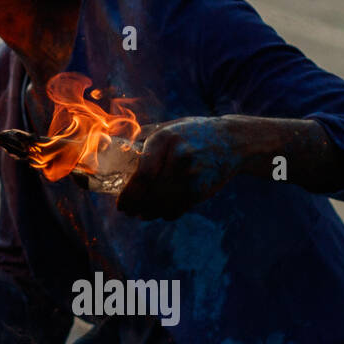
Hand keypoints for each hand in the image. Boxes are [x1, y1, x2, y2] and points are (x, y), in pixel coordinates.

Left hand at [116, 116, 241, 220]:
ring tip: (141, 214)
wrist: (232, 140)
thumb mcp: (167, 128)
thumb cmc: (191, 134)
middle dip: (136, 206)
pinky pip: (179, 208)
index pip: (142, 175)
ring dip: (149, 213)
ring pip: (163, 204)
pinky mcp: (203, 188)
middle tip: (128, 211)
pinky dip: (167, 213)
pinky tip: (160, 213)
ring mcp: (193, 174)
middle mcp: (179, 156)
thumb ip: (143, 139)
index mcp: (164, 139)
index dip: (129, 195)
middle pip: (151, 193)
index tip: (120, 203)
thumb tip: (111, 148)